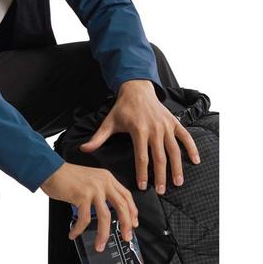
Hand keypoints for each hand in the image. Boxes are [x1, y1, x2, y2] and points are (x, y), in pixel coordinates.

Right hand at [41, 162, 138, 252]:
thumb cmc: (67, 176)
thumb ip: (101, 191)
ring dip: (103, 234)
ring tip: (100, 244)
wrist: (50, 170)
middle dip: (126, 225)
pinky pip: (85, 219)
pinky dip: (79, 229)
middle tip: (125, 237)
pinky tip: (74, 232)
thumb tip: (109, 211)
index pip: (126, 195)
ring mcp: (93, 188)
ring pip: (105, 216)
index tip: (133, 223)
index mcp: (106, 177)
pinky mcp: (82, 195)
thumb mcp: (90, 179)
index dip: (132, 211)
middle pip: (121, 206)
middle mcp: (102, 181)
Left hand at [79, 79, 200, 193]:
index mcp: (138, 130)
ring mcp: (165, 125)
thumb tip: (84, 149)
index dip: (143, 173)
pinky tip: (196, 161)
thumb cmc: (122, 108)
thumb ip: (98, 138)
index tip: (143, 187)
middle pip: (159, 157)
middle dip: (161, 176)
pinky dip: (192, 148)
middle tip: (161, 191)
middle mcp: (154, 129)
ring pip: (174, 150)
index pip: (141, 156)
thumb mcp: (109, 122)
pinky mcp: (173, 122)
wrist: (136, 89)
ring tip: (178, 182)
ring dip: (177, 167)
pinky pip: (185, 136)